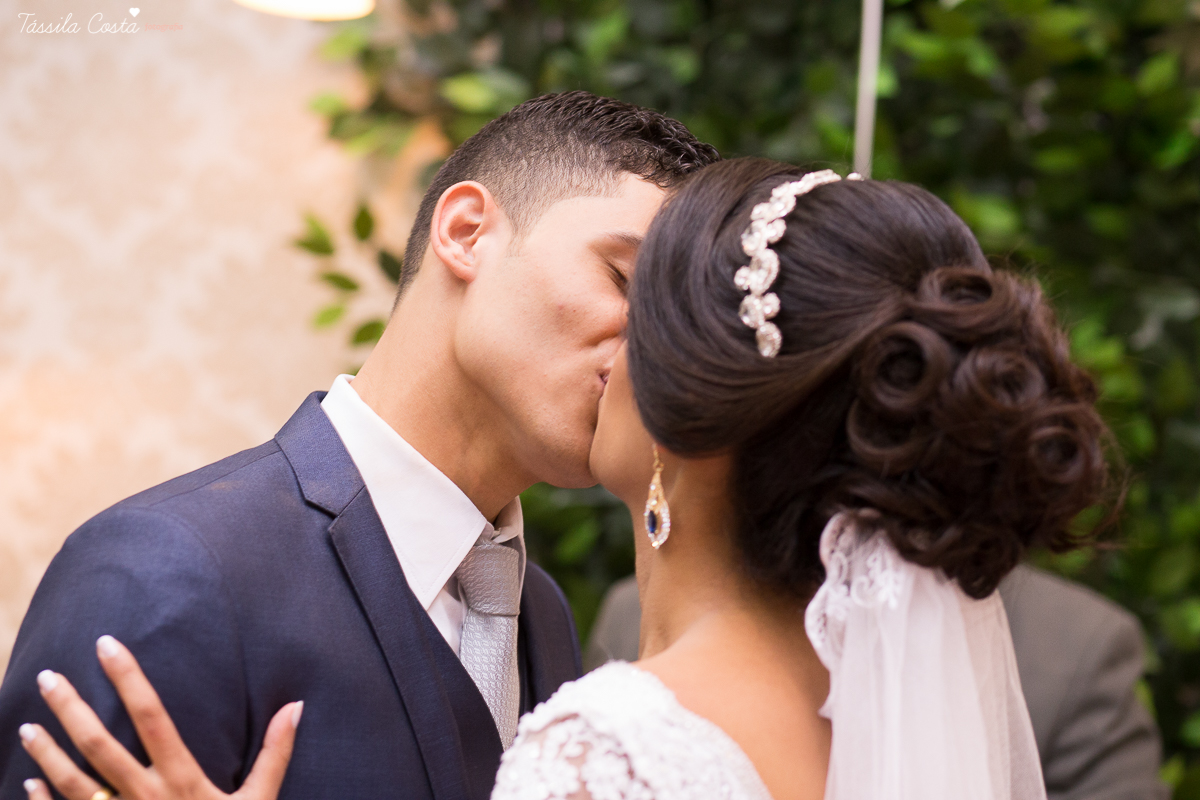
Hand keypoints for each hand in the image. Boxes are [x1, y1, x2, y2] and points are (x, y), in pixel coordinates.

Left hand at [17, 636, 300, 799]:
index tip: (106, 646)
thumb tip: (295, 706)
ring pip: (74, 782)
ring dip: (47, 754)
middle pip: (99, 745)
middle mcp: (146, 795)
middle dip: (70, 709)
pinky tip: (30, 783)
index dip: (129, 678)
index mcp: (181, 778)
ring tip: (27, 726)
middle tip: (49, 676)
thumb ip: (274, 753)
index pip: (151, 716)